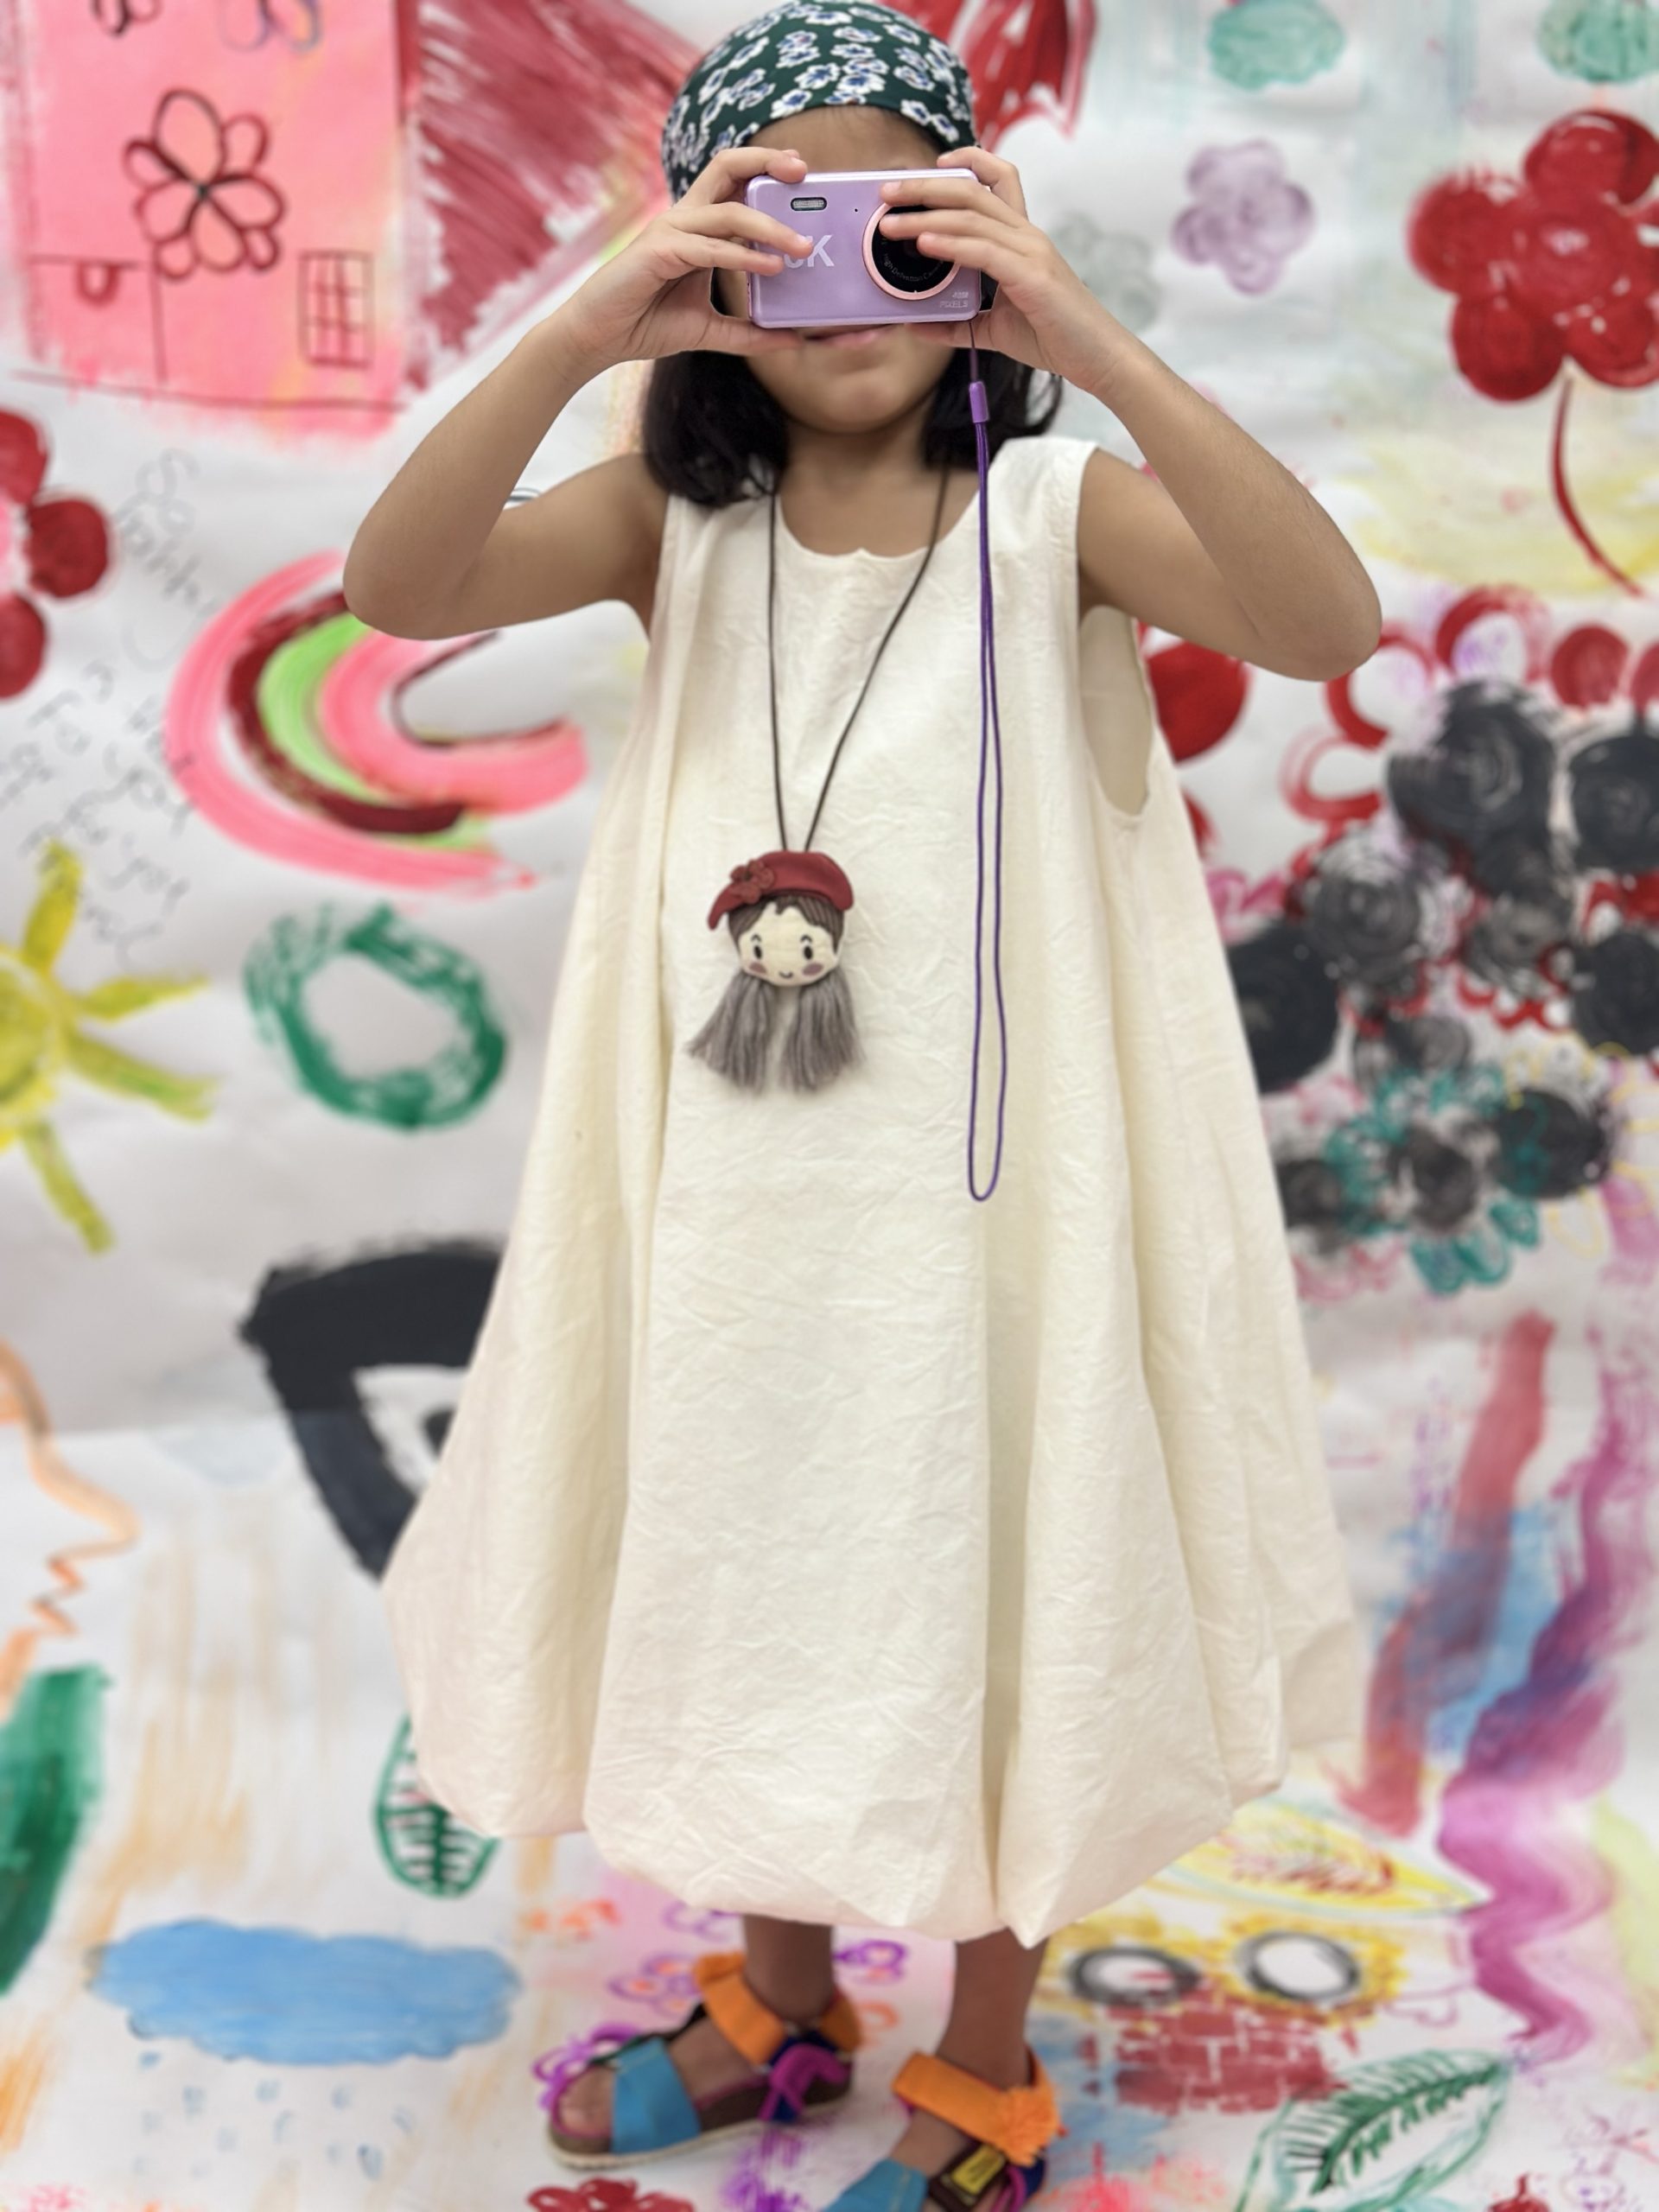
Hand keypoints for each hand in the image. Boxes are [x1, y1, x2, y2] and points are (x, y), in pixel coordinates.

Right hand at [557, 146, 811, 371]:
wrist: (600, 339)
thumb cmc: (646, 324)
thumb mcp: (709, 329)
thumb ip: (749, 333)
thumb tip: (792, 339)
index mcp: (695, 226)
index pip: (732, 181)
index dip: (764, 168)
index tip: (800, 173)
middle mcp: (684, 218)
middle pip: (727, 167)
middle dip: (766, 163)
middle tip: (803, 174)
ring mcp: (670, 230)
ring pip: (728, 212)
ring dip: (769, 226)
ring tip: (803, 247)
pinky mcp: (658, 251)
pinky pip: (710, 249)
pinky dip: (743, 257)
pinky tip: (771, 267)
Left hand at [876, 147, 1123, 390]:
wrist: (1098, 359)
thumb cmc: (1054, 338)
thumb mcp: (996, 330)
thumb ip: (958, 323)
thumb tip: (917, 325)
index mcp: (1022, 238)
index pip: (999, 179)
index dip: (967, 162)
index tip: (933, 166)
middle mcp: (1027, 235)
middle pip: (973, 190)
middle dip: (926, 186)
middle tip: (887, 190)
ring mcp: (1031, 251)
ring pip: (971, 217)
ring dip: (925, 216)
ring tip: (890, 222)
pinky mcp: (1031, 276)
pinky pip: (983, 251)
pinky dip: (950, 244)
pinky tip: (923, 244)